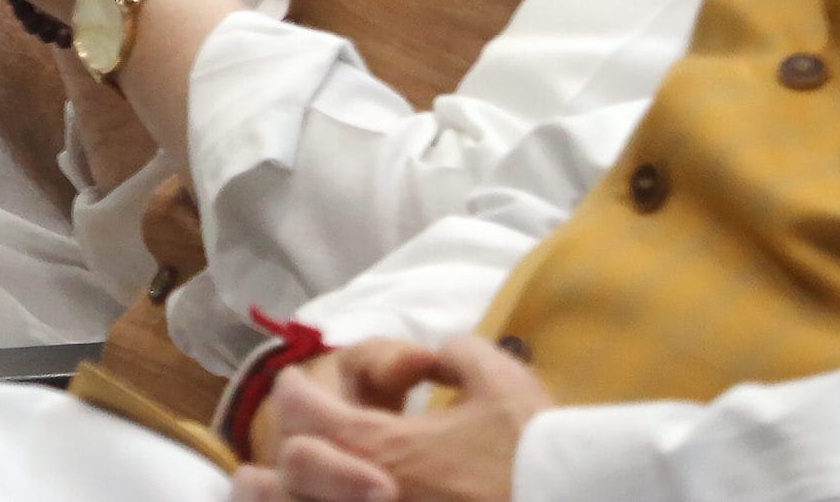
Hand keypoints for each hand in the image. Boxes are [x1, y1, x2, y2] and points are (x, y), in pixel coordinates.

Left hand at [235, 336, 550, 501]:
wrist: (573, 499)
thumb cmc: (534, 452)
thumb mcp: (503, 384)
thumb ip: (462, 355)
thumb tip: (444, 353)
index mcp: (389, 451)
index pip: (311, 420)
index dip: (296, 395)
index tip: (293, 385)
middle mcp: (372, 499)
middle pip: (291, 477)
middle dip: (281, 453)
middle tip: (278, 444)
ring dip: (281, 500)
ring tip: (265, 488)